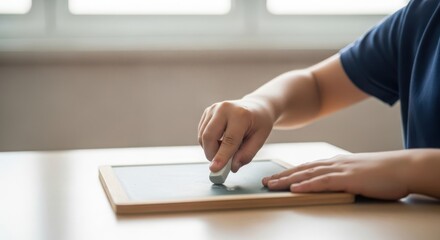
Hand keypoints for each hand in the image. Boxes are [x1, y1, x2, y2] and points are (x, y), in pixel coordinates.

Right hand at [198, 99, 273, 172]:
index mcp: (241, 115)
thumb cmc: (259, 123)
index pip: (229, 140)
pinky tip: (221, 141)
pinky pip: (201, 133)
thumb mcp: (260, 139)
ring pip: (203, 136)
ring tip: (225, 149)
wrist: (255, 107)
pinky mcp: (207, 112)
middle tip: (220, 164)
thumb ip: (247, 154)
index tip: (215, 169)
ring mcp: (213, 109)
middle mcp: (224, 109)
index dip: (222, 156)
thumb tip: (232, 167)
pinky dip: (208, 143)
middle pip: (209, 136)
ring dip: (210, 149)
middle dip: (211, 154)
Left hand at [262, 151, 412, 199]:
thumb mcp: (356, 172)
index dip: (288, 172)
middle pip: (301, 169)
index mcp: (335, 163)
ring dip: (287, 180)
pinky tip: (295, 188)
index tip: (274, 177)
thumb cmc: (382, 172)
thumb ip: (341, 176)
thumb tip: (330, 183)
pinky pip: (323, 182)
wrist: (402, 167)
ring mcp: (340, 170)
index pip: (306, 167)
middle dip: (281, 176)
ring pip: (307, 174)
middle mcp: (333, 164)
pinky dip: (307, 185)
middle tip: (265, 181)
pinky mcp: (348, 179)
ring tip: (272, 185)